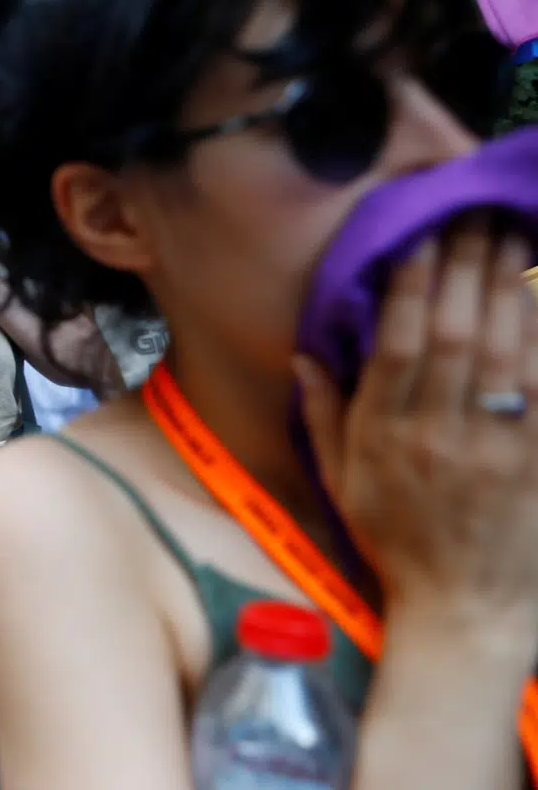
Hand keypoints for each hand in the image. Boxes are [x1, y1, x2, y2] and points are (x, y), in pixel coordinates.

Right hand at [297, 225, 537, 628]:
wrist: (463, 609)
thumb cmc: (396, 542)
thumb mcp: (341, 483)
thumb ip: (325, 416)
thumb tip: (307, 355)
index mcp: (384, 436)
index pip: (397, 344)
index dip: (410, 285)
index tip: (418, 235)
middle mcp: (438, 434)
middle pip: (453, 333)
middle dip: (465, 266)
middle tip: (473, 211)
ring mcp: (495, 448)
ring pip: (503, 350)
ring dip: (510, 287)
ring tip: (514, 233)